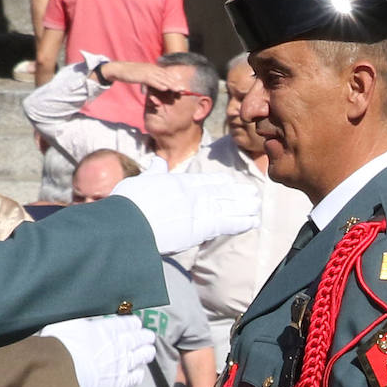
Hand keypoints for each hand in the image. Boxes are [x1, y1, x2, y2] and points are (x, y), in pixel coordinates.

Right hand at [40, 316, 158, 386]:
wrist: (61, 372)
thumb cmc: (59, 345)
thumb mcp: (68, 323)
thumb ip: (81, 321)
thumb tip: (85, 318)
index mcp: (107, 329)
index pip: (128, 323)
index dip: (134, 323)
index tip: (137, 323)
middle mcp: (119, 345)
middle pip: (139, 338)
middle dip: (145, 337)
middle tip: (149, 336)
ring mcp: (122, 364)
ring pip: (142, 356)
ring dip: (147, 353)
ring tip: (149, 352)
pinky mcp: (119, 384)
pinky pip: (135, 379)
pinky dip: (138, 375)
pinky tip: (139, 374)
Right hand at [96, 60, 182, 93]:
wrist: (118, 69)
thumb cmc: (129, 74)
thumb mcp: (142, 76)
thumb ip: (150, 81)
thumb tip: (154, 87)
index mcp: (153, 68)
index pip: (166, 74)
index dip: (175, 80)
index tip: (182, 85)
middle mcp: (152, 68)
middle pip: (166, 76)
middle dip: (176, 83)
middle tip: (184, 89)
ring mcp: (147, 71)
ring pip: (162, 78)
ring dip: (171, 85)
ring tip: (178, 90)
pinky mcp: (142, 75)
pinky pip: (152, 80)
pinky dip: (159, 85)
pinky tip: (165, 89)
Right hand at [110, 173, 260, 254]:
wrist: (130, 222)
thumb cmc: (130, 204)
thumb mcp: (142, 180)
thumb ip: (154, 172)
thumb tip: (158, 160)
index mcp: (179, 182)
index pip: (205, 180)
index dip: (219, 182)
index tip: (229, 181)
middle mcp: (193, 193)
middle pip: (221, 191)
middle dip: (236, 193)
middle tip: (251, 193)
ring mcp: (199, 209)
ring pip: (228, 206)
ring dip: (244, 207)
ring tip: (257, 206)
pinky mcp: (203, 227)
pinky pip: (228, 224)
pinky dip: (242, 222)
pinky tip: (253, 222)